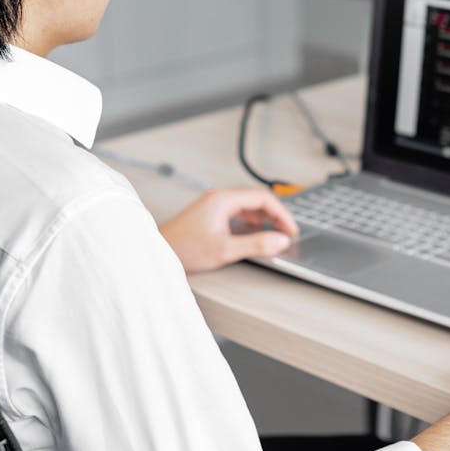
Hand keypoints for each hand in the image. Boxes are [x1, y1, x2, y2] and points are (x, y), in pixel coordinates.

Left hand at [159, 187, 298, 272]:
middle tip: (287, 232)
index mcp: (223, 199)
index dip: (282, 213)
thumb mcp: (225, 250)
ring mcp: (214, 205)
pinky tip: (256, 233)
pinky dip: (252, 221)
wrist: (158, 253)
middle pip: (257, 200)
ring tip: (276, 233)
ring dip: (265, 218)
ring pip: (248, 206)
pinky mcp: (210, 214)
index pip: (263, 198)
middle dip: (276, 215)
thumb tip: (280, 241)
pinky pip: (239, 212)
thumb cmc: (183, 249)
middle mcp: (219, 198)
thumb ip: (256, 244)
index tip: (291, 229)